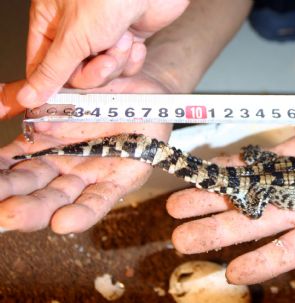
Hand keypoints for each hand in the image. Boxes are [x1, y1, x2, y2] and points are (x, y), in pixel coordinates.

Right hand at [0, 74, 170, 233]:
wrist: (141, 95)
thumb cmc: (100, 94)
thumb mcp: (58, 91)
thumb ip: (25, 98)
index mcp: (41, 147)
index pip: (8, 167)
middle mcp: (61, 165)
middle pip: (30, 188)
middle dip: (10, 199)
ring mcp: (89, 175)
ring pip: (59, 197)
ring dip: (37, 209)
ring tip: (14, 216)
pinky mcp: (119, 181)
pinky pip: (100, 199)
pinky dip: (83, 212)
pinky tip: (64, 222)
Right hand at [17, 0, 188, 106]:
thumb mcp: (74, 37)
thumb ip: (53, 70)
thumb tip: (29, 96)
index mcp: (50, 21)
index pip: (42, 67)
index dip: (52, 87)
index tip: (60, 105)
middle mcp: (75, 31)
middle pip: (76, 76)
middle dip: (95, 71)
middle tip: (105, 57)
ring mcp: (102, 37)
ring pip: (103, 74)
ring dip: (116, 61)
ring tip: (122, 38)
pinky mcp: (126, 42)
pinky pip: (125, 68)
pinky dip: (132, 58)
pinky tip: (135, 41)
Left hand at [167, 126, 294, 297]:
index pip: (285, 253)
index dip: (261, 263)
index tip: (232, 273)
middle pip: (250, 225)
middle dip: (215, 232)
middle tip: (180, 240)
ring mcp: (286, 183)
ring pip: (242, 194)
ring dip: (210, 200)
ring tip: (175, 208)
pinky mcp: (284, 157)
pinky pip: (252, 163)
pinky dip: (228, 167)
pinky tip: (204, 171)